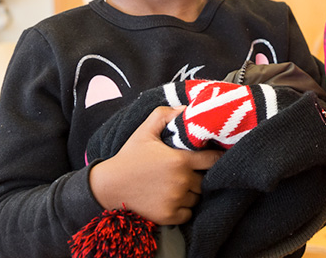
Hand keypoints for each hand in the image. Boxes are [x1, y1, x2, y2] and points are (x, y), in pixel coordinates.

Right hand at [90, 106, 223, 224]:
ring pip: (197, 197)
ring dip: (192, 192)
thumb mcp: (144, 131)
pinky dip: (184, 209)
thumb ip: (165, 115)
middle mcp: (182, 181)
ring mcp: (176, 200)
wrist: (107, 186)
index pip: (214, 159)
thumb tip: (185, 109)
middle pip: (206, 180)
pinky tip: (172, 199)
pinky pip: (188, 213)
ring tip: (177, 185)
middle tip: (187, 173)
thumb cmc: (128, 157)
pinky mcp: (169, 216)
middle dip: (200, 176)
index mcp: (180, 160)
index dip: (217, 157)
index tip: (215, 156)